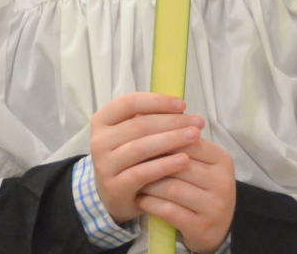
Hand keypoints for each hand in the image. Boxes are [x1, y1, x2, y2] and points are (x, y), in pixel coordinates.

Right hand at [89, 93, 205, 224]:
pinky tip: (184, 160)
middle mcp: (98, 140)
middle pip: (139, 125)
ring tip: (195, 137)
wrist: (114, 195)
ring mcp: (104, 164)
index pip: (129, 103)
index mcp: (102, 120)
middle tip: (198, 123)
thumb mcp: (132, 135)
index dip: (157, 101)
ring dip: (172, 140)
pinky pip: (143, 173)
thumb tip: (182, 110)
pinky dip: (165, 165)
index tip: (183, 105)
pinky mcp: (114, 186)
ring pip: (141, 148)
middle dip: (172, 122)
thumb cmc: (130, 157)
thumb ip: (149, 120)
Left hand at [138, 136, 235, 253]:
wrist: (212, 229)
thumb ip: (177, 142)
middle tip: (128, 158)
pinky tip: (139, 198)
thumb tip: (143, 115)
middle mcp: (223, 181)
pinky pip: (168, 210)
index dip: (160, 137)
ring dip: (147, 182)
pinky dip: (150, 203)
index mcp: (222, 159)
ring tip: (132, 178)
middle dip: (151, 160)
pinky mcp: (202, 227)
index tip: (137, 137)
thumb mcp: (195, 163)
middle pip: (179, 163)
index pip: (188, 141)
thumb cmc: (197, 188)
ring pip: (171, 187)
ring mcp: (215, 206)